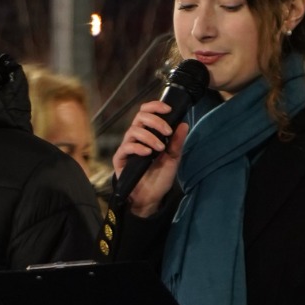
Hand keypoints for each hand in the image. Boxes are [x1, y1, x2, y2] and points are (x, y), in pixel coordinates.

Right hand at [113, 101, 187, 218]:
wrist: (151, 198)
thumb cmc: (160, 177)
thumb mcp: (173, 158)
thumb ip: (177, 142)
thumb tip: (184, 124)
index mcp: (148, 133)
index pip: (147, 112)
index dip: (156, 106)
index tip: (168, 109)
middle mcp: (136, 137)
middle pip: (140, 116)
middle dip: (155, 121)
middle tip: (167, 132)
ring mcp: (127, 147)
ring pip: (133, 130)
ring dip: (149, 136)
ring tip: (160, 148)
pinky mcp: (120, 159)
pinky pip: (126, 147)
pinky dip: (138, 147)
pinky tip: (147, 154)